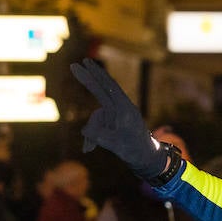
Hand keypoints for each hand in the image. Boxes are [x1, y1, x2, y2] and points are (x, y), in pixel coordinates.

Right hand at [71, 58, 170, 180]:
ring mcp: (116, 115)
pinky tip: (88, 150)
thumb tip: (84, 130)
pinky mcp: (113, 122)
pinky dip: (92, 137)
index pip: (109, 87)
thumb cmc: (135, 150)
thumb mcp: (116, 145)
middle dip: (88, 79)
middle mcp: (120, 109)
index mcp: (125, 109)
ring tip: (89, 150)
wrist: (147, 158)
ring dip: (90, 134)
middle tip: (74, 65)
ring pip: (95, 118)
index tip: (85, 62)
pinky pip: (97, 126)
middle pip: (102, 90)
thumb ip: (99, 136)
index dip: (96, 74)